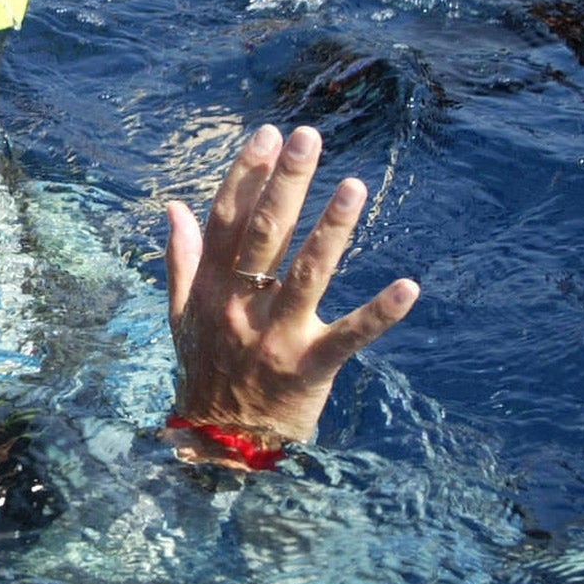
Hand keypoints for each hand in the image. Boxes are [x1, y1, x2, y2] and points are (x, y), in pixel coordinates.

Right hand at [164, 125, 416, 458]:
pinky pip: (350, 337)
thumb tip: (175, 207)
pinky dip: (380, 314)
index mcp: (213, 290)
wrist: (220, 447)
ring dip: (331, 229)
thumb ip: (181, 262)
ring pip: (306, 275)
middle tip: (307, 137)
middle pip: (265, 234)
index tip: (266, 136)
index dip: (245, 176)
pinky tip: (409, 287)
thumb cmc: (205, 374)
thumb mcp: (182, 317)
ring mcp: (276, 337)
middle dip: (287, 182)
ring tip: (354, 186)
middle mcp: (242, 307)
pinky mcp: (310, 368)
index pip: (227, 221)